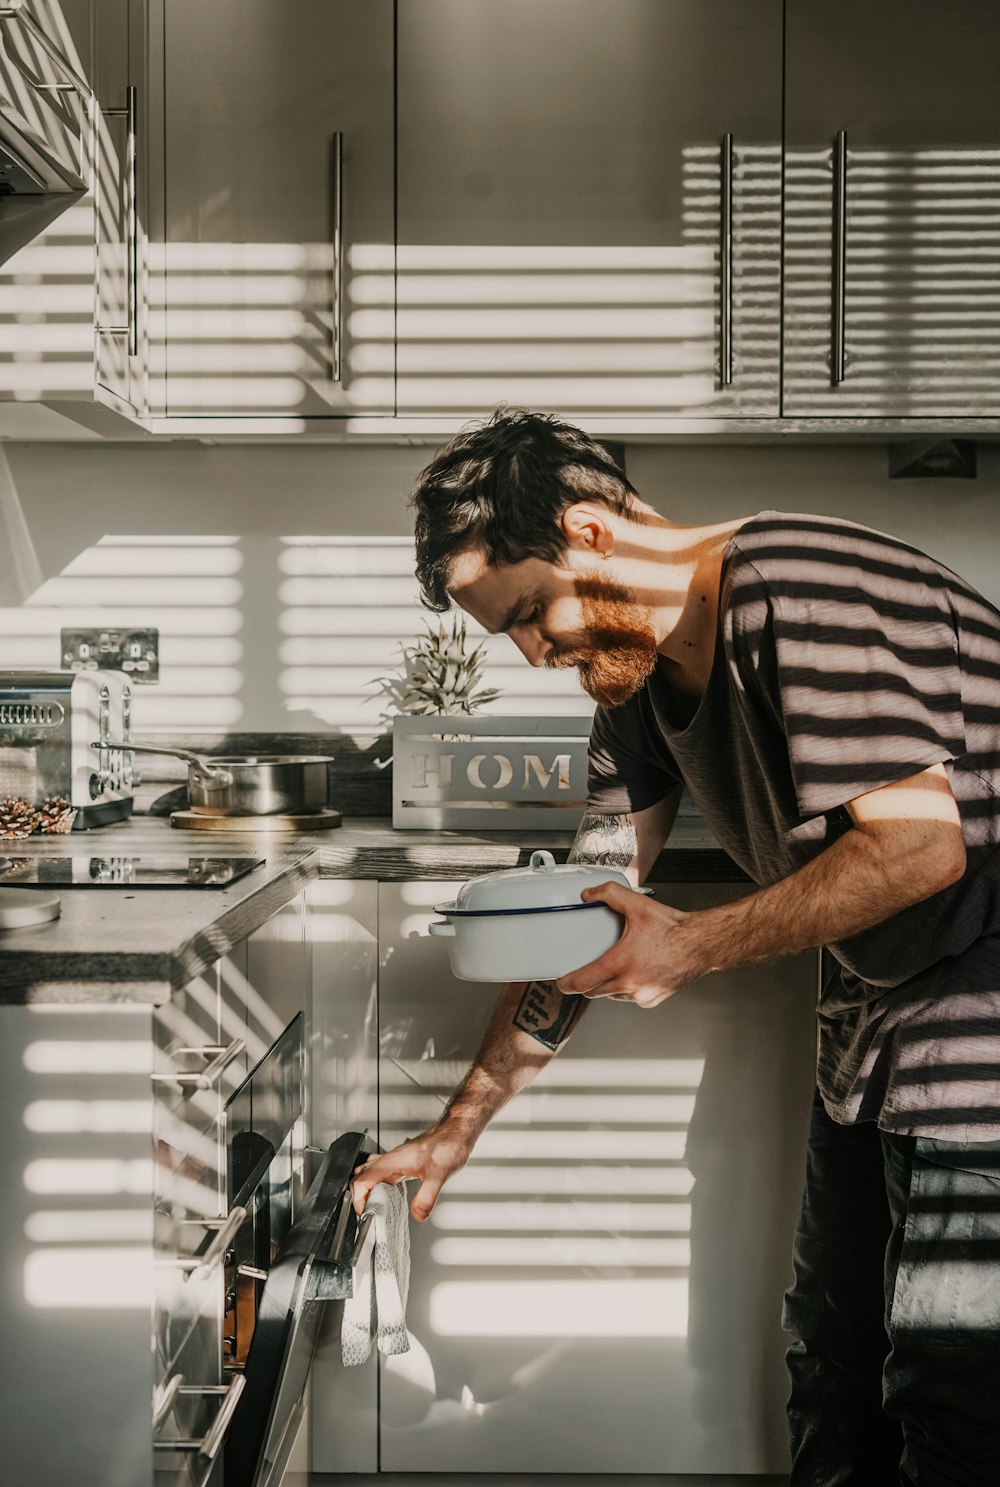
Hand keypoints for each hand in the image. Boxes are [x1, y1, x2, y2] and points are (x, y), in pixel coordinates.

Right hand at [350, 1121, 473, 1221]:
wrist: (455, 1131)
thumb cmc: (447, 1146)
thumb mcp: (439, 1175)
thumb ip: (427, 1197)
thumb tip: (417, 1215)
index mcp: (391, 1162)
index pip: (361, 1181)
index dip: (358, 1200)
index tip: (366, 1214)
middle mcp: (390, 1159)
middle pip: (360, 1176)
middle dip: (359, 1196)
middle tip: (369, 1212)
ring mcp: (395, 1159)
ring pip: (368, 1172)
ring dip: (366, 1188)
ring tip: (375, 1205)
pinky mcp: (402, 1160)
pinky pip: (381, 1170)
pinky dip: (377, 1183)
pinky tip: (389, 1192)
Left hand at [554, 881, 701, 1007]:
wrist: (701, 945)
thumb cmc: (673, 928)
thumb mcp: (638, 904)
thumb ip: (609, 894)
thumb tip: (589, 894)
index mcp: (621, 963)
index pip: (583, 982)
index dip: (566, 984)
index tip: (560, 982)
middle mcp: (630, 984)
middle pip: (593, 992)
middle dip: (585, 983)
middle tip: (582, 971)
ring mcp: (642, 995)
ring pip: (612, 995)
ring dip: (608, 985)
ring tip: (613, 966)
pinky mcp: (653, 999)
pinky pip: (630, 997)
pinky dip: (627, 988)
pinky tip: (633, 971)